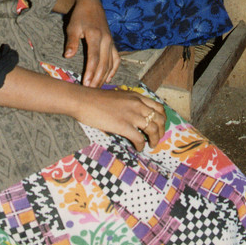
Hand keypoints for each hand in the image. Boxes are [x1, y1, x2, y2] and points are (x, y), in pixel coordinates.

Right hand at [0, 65, 164, 151]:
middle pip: (159, 119)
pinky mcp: (123, 125)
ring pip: (153, 129)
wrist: (82, 100)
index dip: (162, 119)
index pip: (158, 107)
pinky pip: (140, 138)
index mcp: (136, 96)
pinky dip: (141, 145)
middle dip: (161, 131)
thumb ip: (128, 103)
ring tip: (151, 145)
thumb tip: (133, 114)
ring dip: (154, 139)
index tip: (159, 127)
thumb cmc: (96, 99)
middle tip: (156, 138)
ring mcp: (131, 114)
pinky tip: (138, 148)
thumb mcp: (117, 96)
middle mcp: (137, 104)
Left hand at [49, 0, 119, 87]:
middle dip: (98, 79)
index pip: (94, 58)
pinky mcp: (112, 43)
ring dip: (105, 77)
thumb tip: (68, 56)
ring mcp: (111, 42)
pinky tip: (108, 78)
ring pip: (111, 63)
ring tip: (97, 89)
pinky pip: (116, 58)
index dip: (90, 72)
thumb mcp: (72, 27)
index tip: (86, 84)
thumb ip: (72, 42)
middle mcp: (106, 40)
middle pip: (104, 63)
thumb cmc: (79, 16)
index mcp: (96, 36)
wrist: (91, 4)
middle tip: (91, 92)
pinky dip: (114, 69)